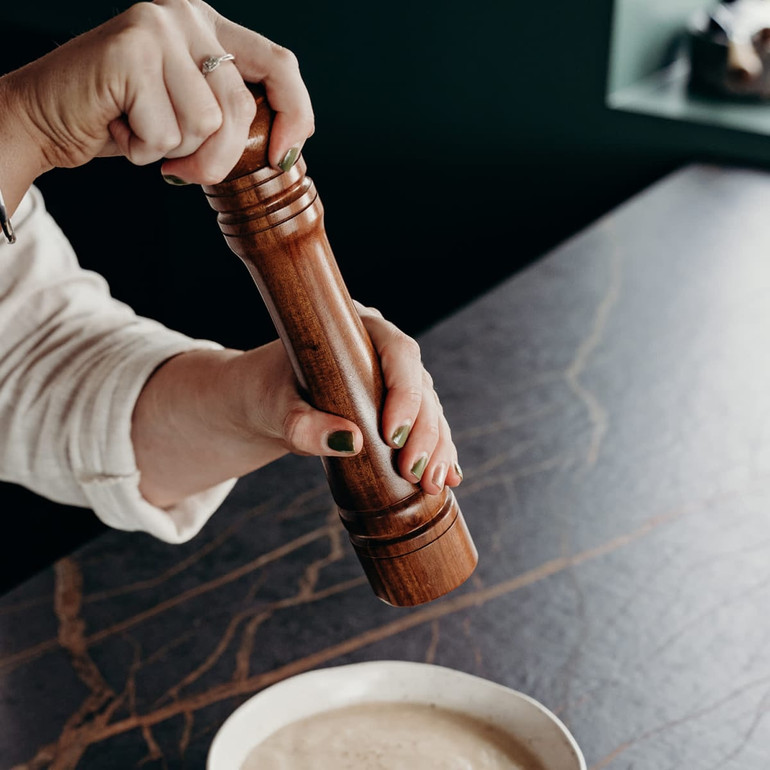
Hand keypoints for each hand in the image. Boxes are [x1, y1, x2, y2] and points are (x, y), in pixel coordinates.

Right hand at [0, 0, 313, 211]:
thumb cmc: (124, 121)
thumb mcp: (192, 113)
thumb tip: (286, 147)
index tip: (285, 156)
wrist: (47, 118)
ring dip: (174, 151)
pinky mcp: (131, 50)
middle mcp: (187, 15)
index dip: (295, 114)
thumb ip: (232, 113)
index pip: (280, 64)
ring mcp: (158, 27)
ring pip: (206, 122)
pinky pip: (166, 131)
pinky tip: (119, 127)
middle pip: (241, 106)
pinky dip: (143, 149)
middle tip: (185, 170)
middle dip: (219, 158)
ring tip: (141, 132)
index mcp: (209, 26)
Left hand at [132, 306, 462, 507]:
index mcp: (357, 329)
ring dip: (437, 448)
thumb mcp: (275, 408)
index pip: (399, 352)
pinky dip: (437, 454)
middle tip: (415, 471)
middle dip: (425, 432)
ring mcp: (392, 381)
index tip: (392, 435)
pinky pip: (425, 430)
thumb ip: (304, 425)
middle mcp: (382, 351)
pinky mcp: (394, 410)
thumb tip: (351, 442)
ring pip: (429, 410)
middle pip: (421, 386)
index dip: (405, 392)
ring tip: (434, 483)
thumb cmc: (264, 394)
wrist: (260, 402)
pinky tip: (447, 479)